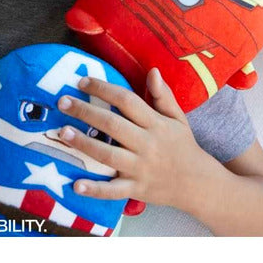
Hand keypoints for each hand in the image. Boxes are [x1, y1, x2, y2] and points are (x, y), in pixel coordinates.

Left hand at [56, 69, 203, 210]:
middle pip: (113, 125)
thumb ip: (163, 95)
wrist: (199, 184)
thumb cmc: (183, 146)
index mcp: (155, 124)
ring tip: (63, 133)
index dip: (104, 89)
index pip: (127, 100)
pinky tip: (76, 186)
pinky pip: (113, 191)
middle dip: (86, 112)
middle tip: (63, 102)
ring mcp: (141, 169)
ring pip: (109, 156)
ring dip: (85, 145)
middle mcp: (147, 145)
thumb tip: (153, 71)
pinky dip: (95, 190)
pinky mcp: (137, 190)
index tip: (82, 81)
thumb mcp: (178, 118)